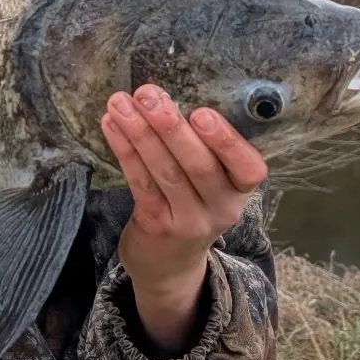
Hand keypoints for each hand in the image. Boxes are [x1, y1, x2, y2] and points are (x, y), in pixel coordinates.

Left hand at [100, 84, 267, 355]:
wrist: (171, 265)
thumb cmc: (193, 203)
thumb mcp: (212, 183)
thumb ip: (203, 147)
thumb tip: (169, 94)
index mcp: (239, 190)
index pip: (249, 169)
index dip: (227, 142)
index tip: (203, 113)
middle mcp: (219, 208)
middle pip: (198, 166)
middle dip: (171, 126)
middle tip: (148, 94)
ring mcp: (187, 220)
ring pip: (164, 171)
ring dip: (139, 132)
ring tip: (120, 102)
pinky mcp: (155, 224)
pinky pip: (139, 182)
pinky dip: (124, 149)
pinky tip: (110, 124)